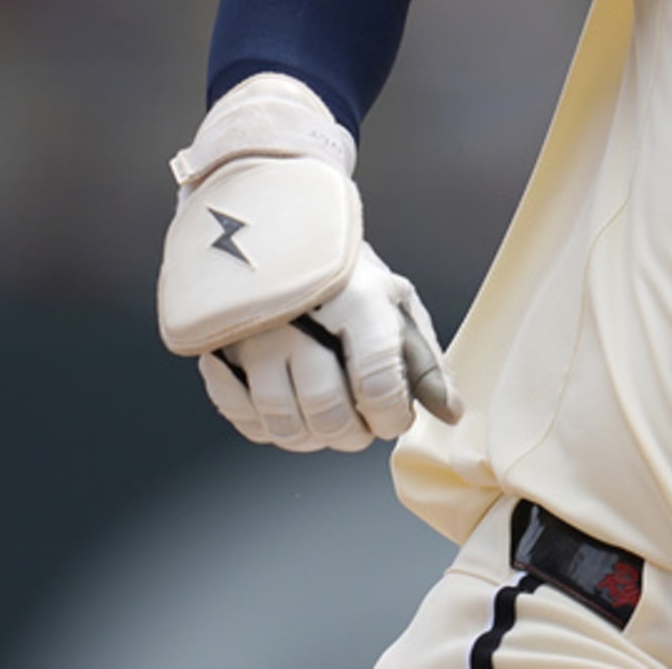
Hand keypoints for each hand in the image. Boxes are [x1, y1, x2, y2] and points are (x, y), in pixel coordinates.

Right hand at [198, 243, 462, 451]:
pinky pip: (244, 417)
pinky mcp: (222, 350)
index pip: (378, 387)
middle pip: (328, 413)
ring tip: (329, 422)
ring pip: (284, 423)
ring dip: (314, 438)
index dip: (391, 418)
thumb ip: (424, 363)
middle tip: (363, 426)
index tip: (394, 419)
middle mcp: (301, 322)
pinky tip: (292, 411)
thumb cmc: (345, 277)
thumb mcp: (395, 305)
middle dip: (355, 435)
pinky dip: (272, 429)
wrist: (275, 235)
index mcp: (357, 304)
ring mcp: (255, 337)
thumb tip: (450, 413)